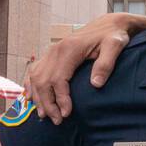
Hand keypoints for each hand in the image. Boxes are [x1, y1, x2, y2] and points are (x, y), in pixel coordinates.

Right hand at [23, 13, 137, 122]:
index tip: (67, 114)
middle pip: (43, 81)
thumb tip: (95, 84)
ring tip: (45, 115)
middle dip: (48, 103)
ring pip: (36, 78)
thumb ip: (106, 64)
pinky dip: (31, 85)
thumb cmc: (114, 36)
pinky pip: (35, 71)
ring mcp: (52, 52)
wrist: (110, 24)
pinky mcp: (52, 54)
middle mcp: (55, 50)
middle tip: (57, 120)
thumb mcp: (115, 47)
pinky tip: (31, 98)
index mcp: (69, 49)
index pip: (58, 79)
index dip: (61, 98)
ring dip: (39, 98)